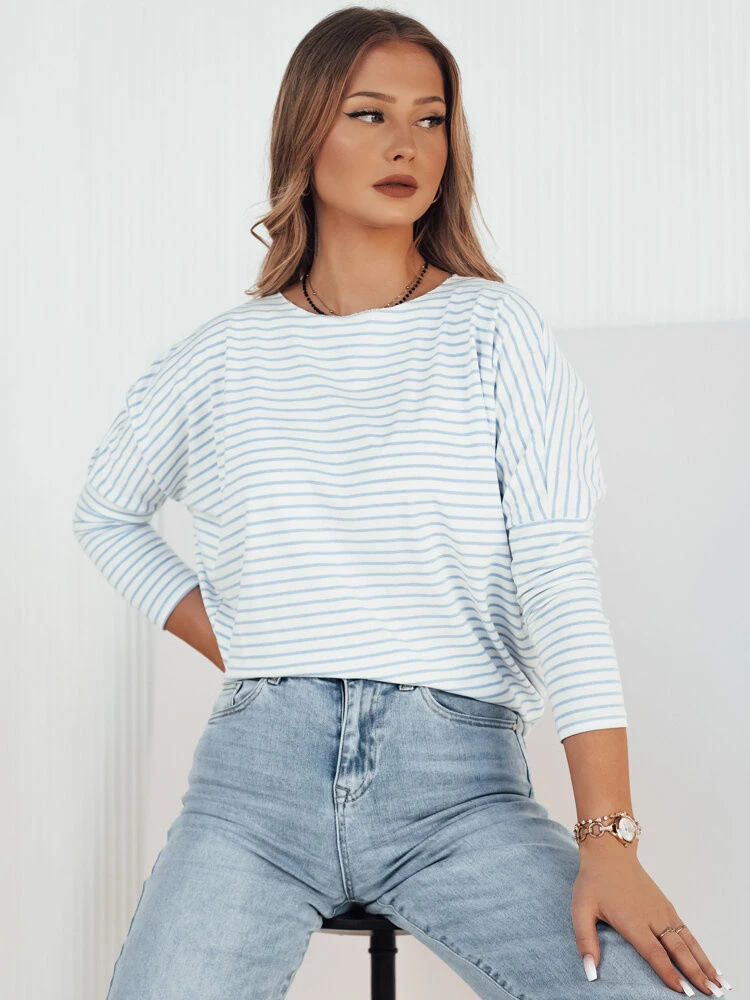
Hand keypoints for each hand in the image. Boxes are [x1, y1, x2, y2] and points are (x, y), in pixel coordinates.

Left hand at [571, 841, 728, 995]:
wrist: (610, 852)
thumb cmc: (593, 882)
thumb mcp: (580, 909)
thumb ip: (585, 940)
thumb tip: (590, 971)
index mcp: (632, 920)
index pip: (654, 952)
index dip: (669, 973)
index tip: (683, 992)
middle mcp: (652, 916)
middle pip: (677, 949)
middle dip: (695, 973)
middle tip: (711, 994)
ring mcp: (662, 910)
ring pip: (687, 941)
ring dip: (703, 963)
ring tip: (718, 984)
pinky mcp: (666, 906)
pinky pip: (686, 931)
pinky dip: (699, 948)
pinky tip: (708, 962)